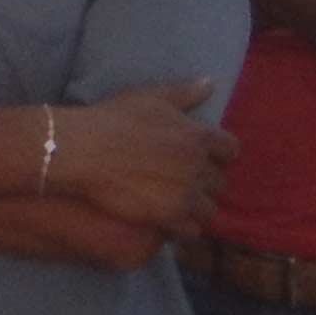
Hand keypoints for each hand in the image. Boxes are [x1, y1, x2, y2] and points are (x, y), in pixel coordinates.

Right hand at [55, 81, 240, 235]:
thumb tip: (211, 83)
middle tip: (187, 181)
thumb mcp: (149, 96)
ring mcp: (185, 194)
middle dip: (207, 182)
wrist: (84, 151)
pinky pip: (191, 231)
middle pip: (220, 182)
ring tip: (180, 205)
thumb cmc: (114, 119)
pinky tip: (170, 222)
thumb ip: (184, 92)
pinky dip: (183, 228)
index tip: (208, 157)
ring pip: (209, 210)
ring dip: (198, 207)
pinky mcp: (169, 217)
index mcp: (198, 136)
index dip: (221, 154)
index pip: (231, 150)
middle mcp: (198, 167)